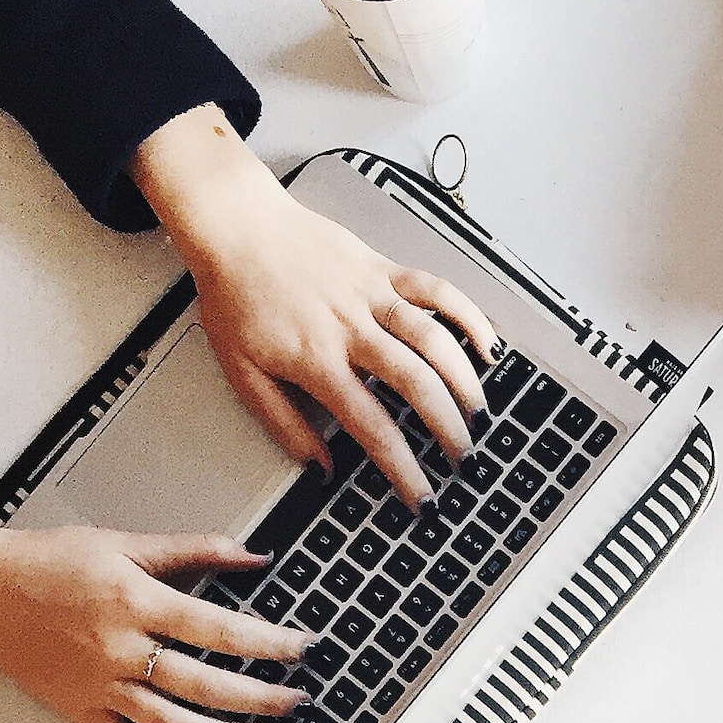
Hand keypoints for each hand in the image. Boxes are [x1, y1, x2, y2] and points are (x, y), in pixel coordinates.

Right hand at [0, 520, 310, 722]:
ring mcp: (101, 685)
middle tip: (296, 702)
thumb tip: (255, 554)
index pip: (218, 629)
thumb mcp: (124, 543)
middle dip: (259, 697)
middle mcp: (120, 648)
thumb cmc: (49, 563)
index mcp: (135, 601)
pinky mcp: (82, 710)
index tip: (303, 649)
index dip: (268, 642)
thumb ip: (194, 550)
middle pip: (204, 683)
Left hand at [131, 107, 501, 508]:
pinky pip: (436, 289)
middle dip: (448, 428)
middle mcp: (351, 328)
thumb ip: (285, 424)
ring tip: (478, 412)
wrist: (236, 226)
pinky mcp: (383, 268)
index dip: (404, 469)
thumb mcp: (244, 373)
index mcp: (317, 361)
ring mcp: (371, 295)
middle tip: (461, 457)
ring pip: (434, 338)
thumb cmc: (236, 295)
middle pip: (416, 384)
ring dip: (464, 379)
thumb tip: (319, 467)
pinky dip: (468, 315)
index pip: (373, 427)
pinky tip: (486, 343)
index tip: (422, 496)